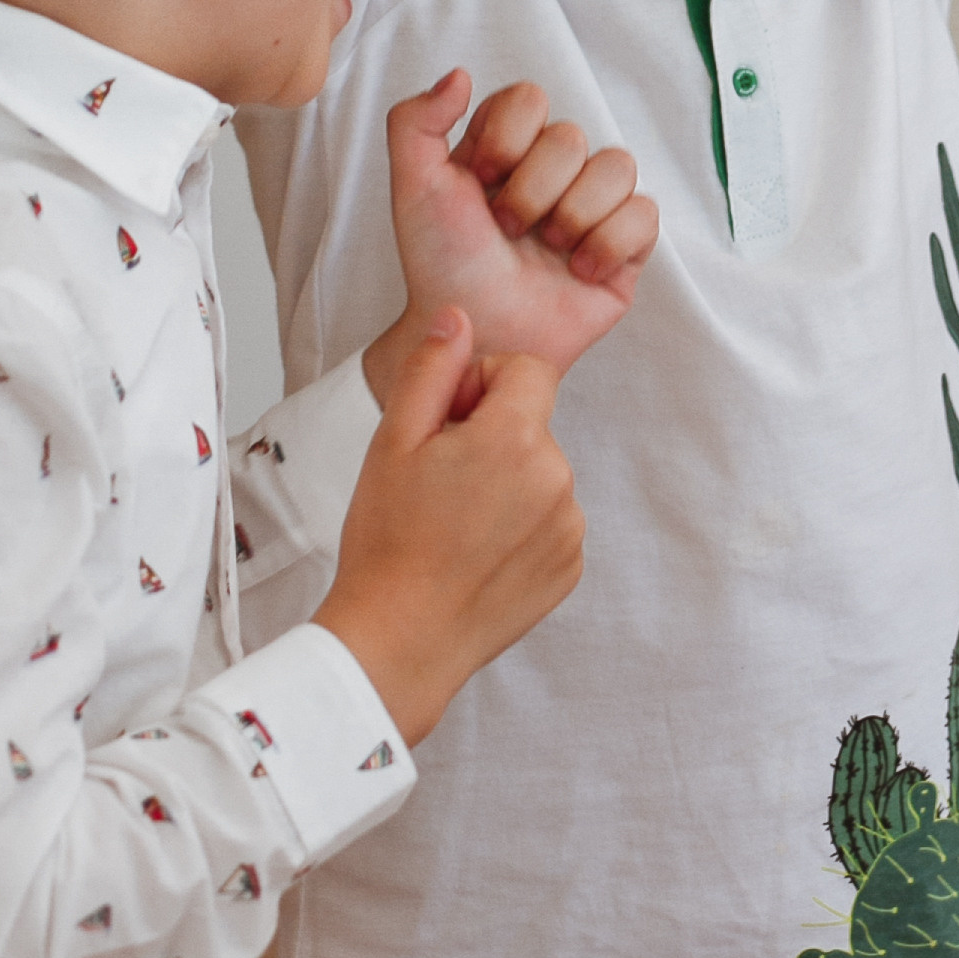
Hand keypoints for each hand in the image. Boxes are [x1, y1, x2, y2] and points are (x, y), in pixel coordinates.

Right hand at [317, 311, 582, 744]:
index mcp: (517, 438)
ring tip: (453, 521)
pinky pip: (551, 520)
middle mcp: (558, 478)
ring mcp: (570, 527)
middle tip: (438, 478)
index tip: (445, 423)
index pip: (526, 370)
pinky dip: (520, 525)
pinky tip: (474, 550)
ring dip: (507, 480)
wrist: (401, 639)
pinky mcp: (570, 567)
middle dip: (491, 434)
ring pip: (541, 472)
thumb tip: (457, 318)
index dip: (482, 384)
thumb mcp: (395, 440)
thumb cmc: (388, 541)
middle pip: (532, 422)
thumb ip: (433, 369)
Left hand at [362, 72, 657, 405]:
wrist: (475, 336)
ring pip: (617, 166)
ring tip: (547, 251)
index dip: (506, 141)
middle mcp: (554, 169)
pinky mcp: (627, 247)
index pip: (529, 98)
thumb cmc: (442, 266)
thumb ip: (415, 121)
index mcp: (507, 145)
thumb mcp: (412, 188)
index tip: (479, 183)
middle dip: (532, 192)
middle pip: (571, 137)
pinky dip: (608, 244)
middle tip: (507, 231)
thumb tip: (460, 75)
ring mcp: (593, 206)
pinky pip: (645, 215)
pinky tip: (578, 270)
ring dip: (572, 216)